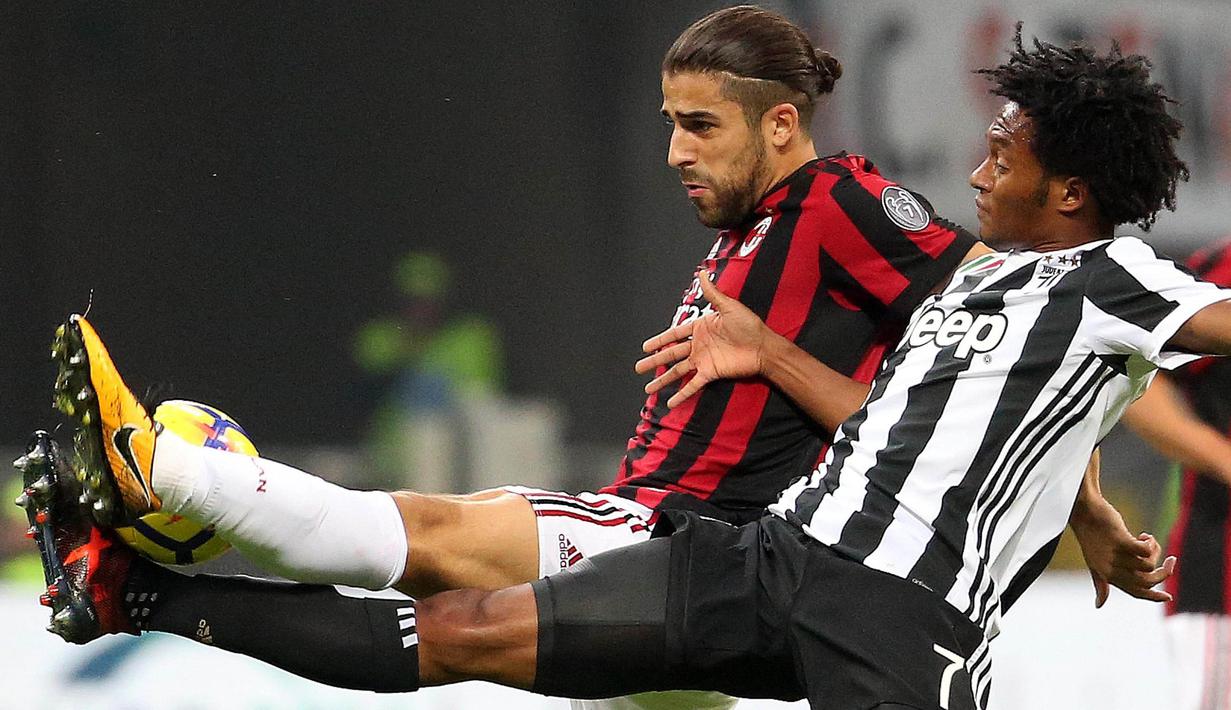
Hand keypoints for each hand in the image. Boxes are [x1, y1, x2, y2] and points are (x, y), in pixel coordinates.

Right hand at [635, 269, 773, 408]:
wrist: (763, 346)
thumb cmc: (749, 325)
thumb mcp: (729, 306)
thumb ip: (712, 293)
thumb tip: (703, 273)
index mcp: (701, 328)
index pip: (675, 334)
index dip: (660, 340)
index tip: (645, 346)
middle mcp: (699, 345)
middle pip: (671, 354)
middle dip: (654, 361)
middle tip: (638, 367)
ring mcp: (704, 360)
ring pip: (678, 371)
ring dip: (663, 380)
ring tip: (648, 388)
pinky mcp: (711, 373)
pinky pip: (693, 384)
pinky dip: (682, 394)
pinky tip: (671, 403)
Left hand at [1071, 499, 1174, 607]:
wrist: (1083, 512)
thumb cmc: (1090, 537)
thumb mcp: (1094, 563)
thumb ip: (1100, 583)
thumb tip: (1098, 605)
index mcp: (1106, 576)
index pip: (1135, 592)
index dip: (1153, 596)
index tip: (1168, 597)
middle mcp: (1110, 569)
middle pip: (1147, 581)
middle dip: (1164, 572)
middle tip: (1171, 559)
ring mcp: (1114, 555)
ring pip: (1149, 565)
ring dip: (1155, 552)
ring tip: (1146, 539)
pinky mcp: (1119, 540)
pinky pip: (1146, 550)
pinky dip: (1151, 543)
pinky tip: (1145, 536)